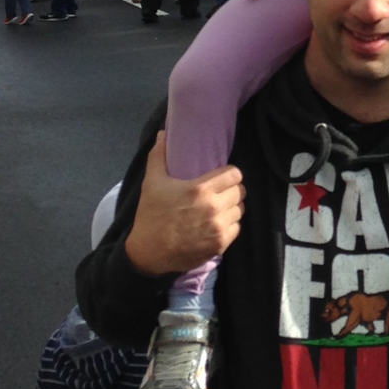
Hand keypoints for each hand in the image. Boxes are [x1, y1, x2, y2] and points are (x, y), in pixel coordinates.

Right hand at [124, 131, 245, 274]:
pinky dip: (230, 224)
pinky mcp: (220, 245)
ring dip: (232, 207)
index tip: (222, 176)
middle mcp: (214, 208)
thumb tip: (163, 133)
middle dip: (232, 189)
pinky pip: (236, 228)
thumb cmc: (151, 216)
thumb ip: (159, 155)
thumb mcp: (152, 182)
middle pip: (239, 191)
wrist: (148, 254)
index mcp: (201, 190)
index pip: (235, 174)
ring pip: (239, 210)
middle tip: (220, 191)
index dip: (230, 173)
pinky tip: (218, 223)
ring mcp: (219, 228)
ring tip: (219, 206)